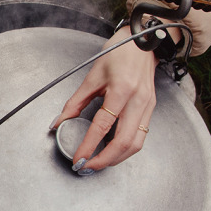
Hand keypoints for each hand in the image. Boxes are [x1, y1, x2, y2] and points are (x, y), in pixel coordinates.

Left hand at [50, 36, 157, 171]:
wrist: (142, 43)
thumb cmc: (118, 53)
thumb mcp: (92, 76)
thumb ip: (75, 102)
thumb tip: (59, 122)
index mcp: (121, 90)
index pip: (103, 126)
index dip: (89, 145)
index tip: (79, 158)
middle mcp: (137, 100)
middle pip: (124, 142)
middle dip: (104, 160)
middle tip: (87, 167)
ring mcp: (147, 106)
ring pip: (136, 144)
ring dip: (117, 158)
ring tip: (99, 163)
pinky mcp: (151, 109)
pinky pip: (141, 137)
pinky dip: (126, 149)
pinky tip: (113, 151)